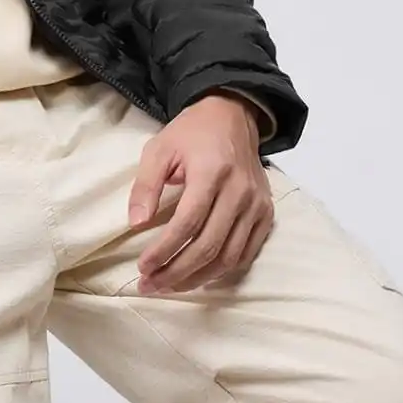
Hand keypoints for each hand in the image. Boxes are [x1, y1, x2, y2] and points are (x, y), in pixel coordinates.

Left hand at [129, 93, 273, 294]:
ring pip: (229, 257)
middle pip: (209, 246)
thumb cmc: (190, 133)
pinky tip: (198, 276)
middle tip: (150, 285)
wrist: (232, 116)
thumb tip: (136, 223)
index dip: (164, 250)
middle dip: (177, 272)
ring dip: (198, 278)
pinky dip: (222, 271)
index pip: (188, 223)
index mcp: (211, 172)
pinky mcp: (266, 214)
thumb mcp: (159, 148)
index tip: (143, 266)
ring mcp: (257, 205)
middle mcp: (240, 192)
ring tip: (169, 285)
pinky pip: (245, 253)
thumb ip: (146, 185)